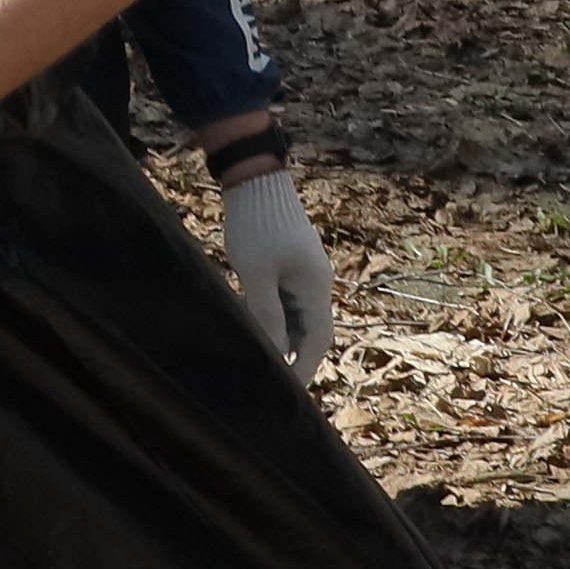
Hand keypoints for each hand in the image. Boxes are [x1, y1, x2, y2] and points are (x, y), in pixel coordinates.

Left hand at [216, 157, 338, 376]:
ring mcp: (303, 270)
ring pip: (295, 315)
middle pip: (310, 331)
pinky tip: (250, 322)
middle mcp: (317, 280)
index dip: (305, 368)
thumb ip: (267, 315)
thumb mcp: (256, 275)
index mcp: (316, 286)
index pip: (319, 341)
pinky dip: (272, 315)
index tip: (288, 392)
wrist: (254, 176)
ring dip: (280, 335)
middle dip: (293, 356)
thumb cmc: (256, 224)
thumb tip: (276, 353)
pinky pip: (285, 298)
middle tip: (270, 381)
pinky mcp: (288, 260)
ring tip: (257, 355)